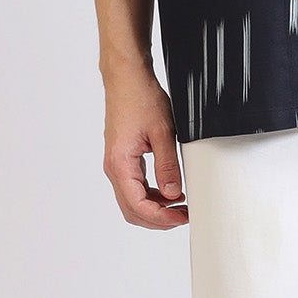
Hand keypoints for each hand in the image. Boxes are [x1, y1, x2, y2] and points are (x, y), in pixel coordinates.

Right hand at [102, 61, 188, 226]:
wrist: (126, 79)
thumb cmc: (140, 98)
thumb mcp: (162, 133)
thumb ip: (167, 166)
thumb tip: (173, 193)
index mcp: (120, 163)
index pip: (138, 205)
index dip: (161, 217)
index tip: (181, 217)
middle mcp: (113, 167)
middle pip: (132, 210)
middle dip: (158, 219)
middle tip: (183, 216)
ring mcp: (116, 164)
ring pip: (132, 201)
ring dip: (155, 208)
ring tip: (180, 206)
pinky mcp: (122, 159)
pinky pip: (134, 187)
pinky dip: (151, 196)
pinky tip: (170, 192)